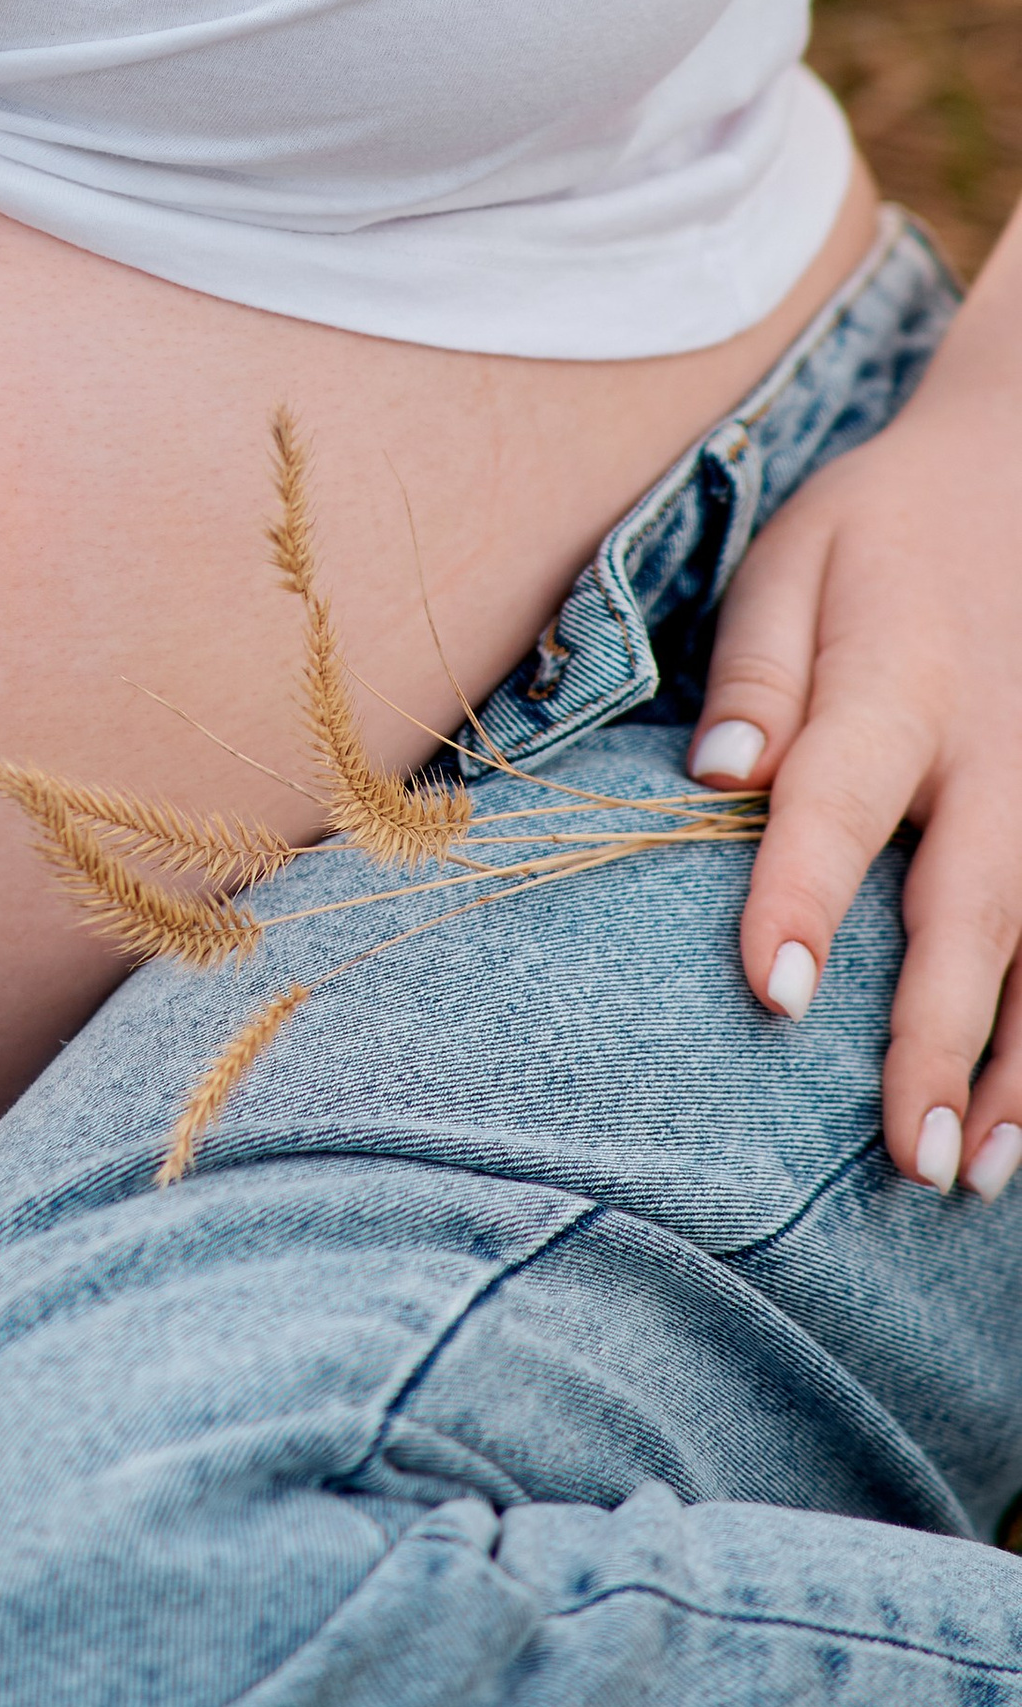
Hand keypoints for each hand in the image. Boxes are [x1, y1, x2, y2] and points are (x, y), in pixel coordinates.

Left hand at [691, 370, 1021, 1197]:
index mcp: (896, 683)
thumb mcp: (795, 558)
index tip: (772, 991)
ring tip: (961, 1175)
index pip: (838, 799)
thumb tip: (716, 774)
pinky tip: (1019, 1123)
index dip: (804, 895)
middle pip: (968, 909)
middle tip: (902, 1155)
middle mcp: (994, 753)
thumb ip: (756, 671)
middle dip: (935, 1038)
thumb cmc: (882, 531)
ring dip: (1011, 1069)